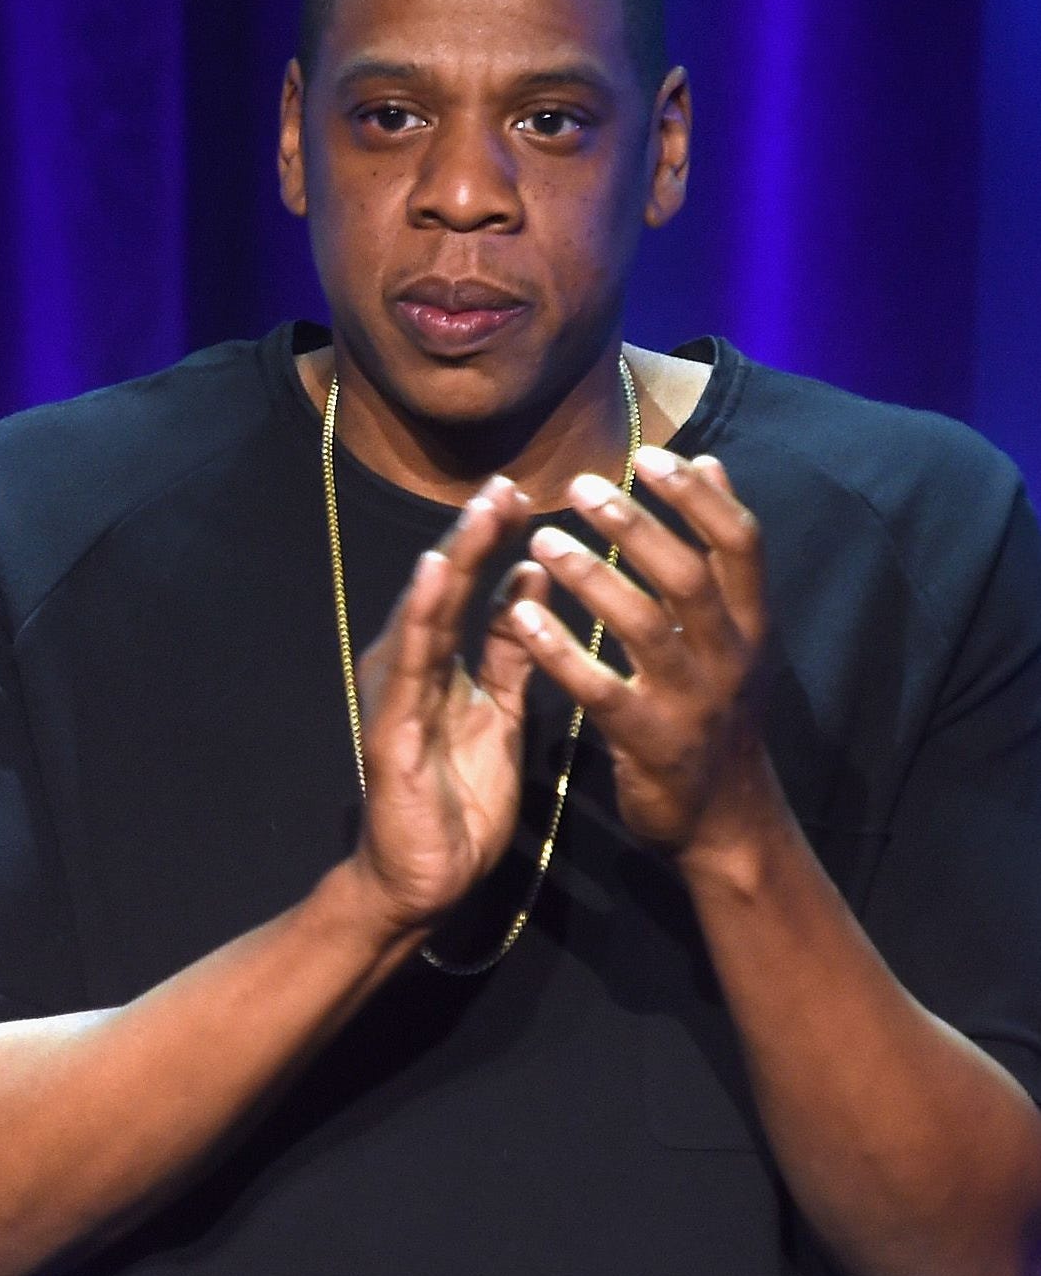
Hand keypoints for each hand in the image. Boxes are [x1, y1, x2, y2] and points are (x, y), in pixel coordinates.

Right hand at [346, 477, 547, 933]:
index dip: (495, 541)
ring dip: (454, 557)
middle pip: (447, 590)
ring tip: (481, 509)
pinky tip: (441, 573)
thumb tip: (531, 583)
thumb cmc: (459, 802)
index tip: (527, 492)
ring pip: (428, 613)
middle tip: (506, 481)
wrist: (423, 879)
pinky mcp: (392, 724)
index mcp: (444, 668)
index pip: (471, 591)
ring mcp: (398, 694)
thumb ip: (512, 655)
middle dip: (475, 534)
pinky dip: (426, 613)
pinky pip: (414, 662)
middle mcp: (413, 670)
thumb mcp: (501, 716)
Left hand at [512, 447, 778, 856]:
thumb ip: (720, 555)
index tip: (650, 455)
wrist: (727, 820)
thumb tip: (712, 464)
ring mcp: (694, 702)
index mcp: (752, 624)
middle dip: (635, 526)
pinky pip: (601, 689)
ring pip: (646, 626)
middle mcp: (732, 657)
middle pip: (689, 576)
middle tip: (578, 487)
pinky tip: (522, 616)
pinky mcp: (652, 743)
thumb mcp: (735, 634)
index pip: (740, 543)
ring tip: (541, 542)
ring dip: (593, 578)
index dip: (699, 496)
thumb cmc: (715, 712)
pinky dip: (561, 650)